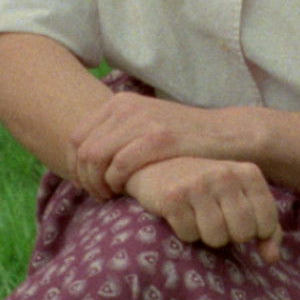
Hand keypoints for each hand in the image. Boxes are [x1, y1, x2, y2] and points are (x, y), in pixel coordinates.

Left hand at [68, 92, 247, 199]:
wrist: (224, 134)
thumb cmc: (182, 139)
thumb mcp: (144, 126)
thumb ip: (116, 135)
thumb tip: (82, 159)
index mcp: (119, 103)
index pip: (76, 137)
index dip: (75, 167)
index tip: (88, 185)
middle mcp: (126, 107)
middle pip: (82, 150)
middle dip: (84, 179)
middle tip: (99, 195)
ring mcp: (142, 121)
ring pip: (95, 158)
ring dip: (97, 184)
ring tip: (110, 196)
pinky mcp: (159, 138)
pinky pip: (119, 165)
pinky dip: (115, 183)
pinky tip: (125, 191)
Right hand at [124, 156, 281, 263]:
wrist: (157, 167)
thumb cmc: (208, 188)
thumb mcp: (242, 199)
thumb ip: (266, 229)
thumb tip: (271, 258)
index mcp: (249, 172)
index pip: (267, 223)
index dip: (254, 232)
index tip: (240, 221)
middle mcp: (225, 175)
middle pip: (242, 233)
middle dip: (231, 235)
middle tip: (218, 220)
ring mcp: (198, 184)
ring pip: (216, 237)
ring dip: (207, 236)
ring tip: (200, 217)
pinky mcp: (173, 197)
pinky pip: (189, 235)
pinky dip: (186, 232)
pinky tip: (181, 214)